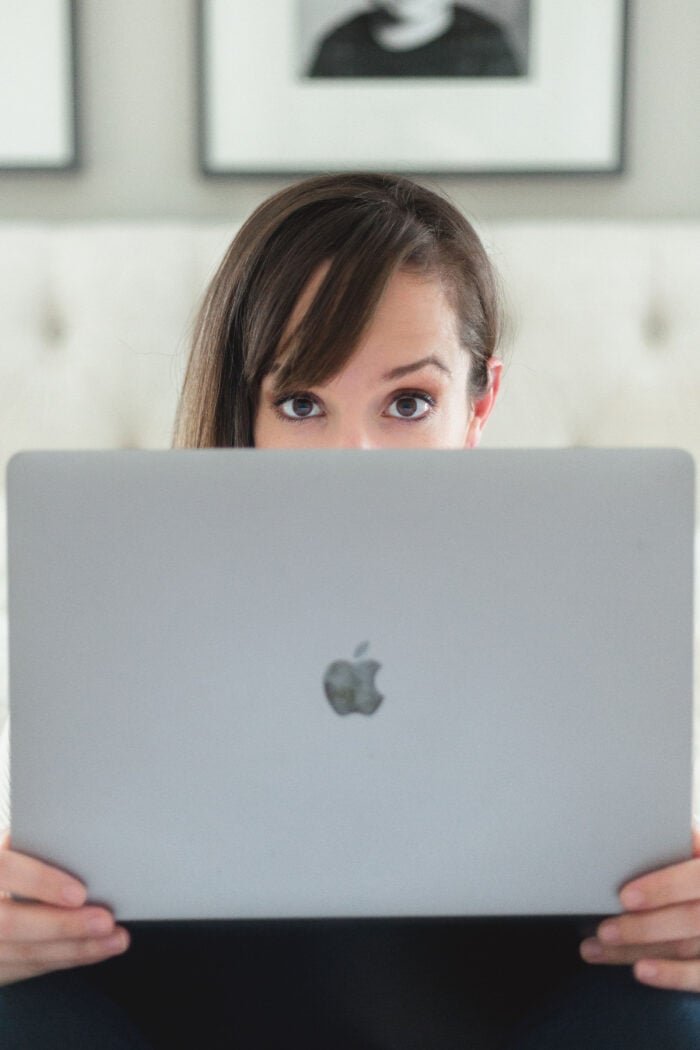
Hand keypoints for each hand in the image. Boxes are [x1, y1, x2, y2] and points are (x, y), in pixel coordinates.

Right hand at [0, 830, 129, 985]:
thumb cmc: (0, 868)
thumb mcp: (3, 849)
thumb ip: (26, 845)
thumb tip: (75, 839)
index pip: (3, 870)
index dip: (39, 881)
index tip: (79, 892)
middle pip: (10, 924)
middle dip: (63, 925)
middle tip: (106, 921)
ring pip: (20, 955)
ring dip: (73, 950)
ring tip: (114, 939)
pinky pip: (24, 969)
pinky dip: (62, 960)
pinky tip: (92, 951)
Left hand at [580, 825, 699, 991]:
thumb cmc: (690, 869)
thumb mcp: (692, 849)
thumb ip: (672, 844)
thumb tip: (626, 835)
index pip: (696, 878)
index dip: (663, 888)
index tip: (626, 896)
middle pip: (690, 919)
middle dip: (644, 927)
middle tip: (604, 930)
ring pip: (686, 947)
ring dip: (638, 951)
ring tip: (597, 948)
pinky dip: (671, 975)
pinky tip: (640, 971)